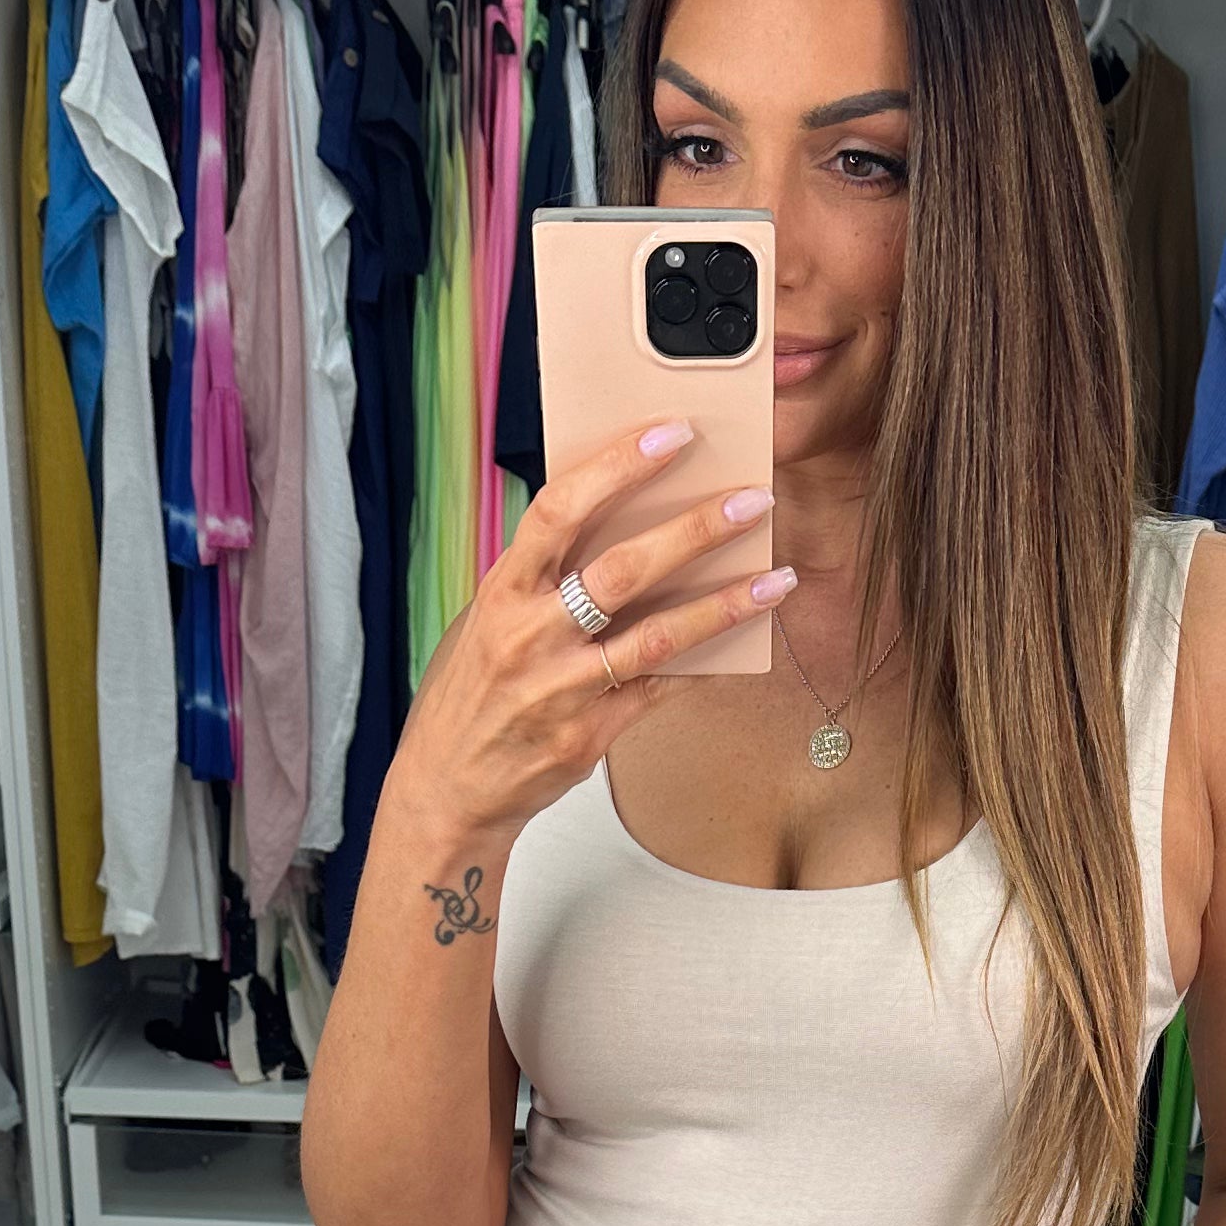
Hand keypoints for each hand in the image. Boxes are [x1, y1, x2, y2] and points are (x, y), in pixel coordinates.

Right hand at [389, 421, 791, 850]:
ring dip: (724, 605)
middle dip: (695, 530)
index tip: (671, 435)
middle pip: (623, 570)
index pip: (560, 511)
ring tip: (777, 578)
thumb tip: (615, 521)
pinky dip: (704, 662)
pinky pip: (660, 690)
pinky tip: (744, 638)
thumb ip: (542, 577)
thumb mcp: (488, 619)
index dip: (617, 467)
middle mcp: (531, 638)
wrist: (448, 790)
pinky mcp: (590, 736)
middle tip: (752, 500)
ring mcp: (563, 691)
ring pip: (657, 638)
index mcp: (502, 593)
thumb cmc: (470, 695)